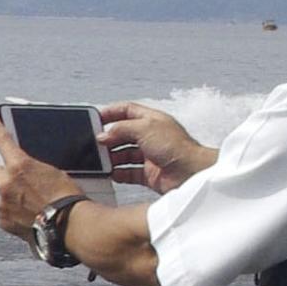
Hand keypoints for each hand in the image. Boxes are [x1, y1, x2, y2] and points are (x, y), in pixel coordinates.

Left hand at [0, 110, 79, 238]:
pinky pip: (4, 212)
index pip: (2, 140)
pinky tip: (29, 216)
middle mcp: (6, 183)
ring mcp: (2, 202)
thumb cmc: (67, 198)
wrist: (69, 225)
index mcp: (20, 166)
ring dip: (12, 196)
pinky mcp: (3, 220)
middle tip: (25, 184)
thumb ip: (33, 170)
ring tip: (33, 204)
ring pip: (2, 194)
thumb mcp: (54, 173)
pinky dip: (13, 213)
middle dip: (8, 176)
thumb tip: (28, 174)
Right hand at [96, 101, 213, 191]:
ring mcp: (150, 156)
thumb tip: (103, 134)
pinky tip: (112, 174)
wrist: (191, 173)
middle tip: (96, 144)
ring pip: (124, 155)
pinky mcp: (149, 174)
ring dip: (112, 158)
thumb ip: (121, 129)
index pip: (127, 111)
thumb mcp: (144, 128)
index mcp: (151, 120)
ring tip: (101, 161)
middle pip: (123, 134)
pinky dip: (119, 174)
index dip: (111, 113)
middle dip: (109, 138)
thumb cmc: (177, 148)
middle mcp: (151, 137)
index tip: (95, 118)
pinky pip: (129, 173)